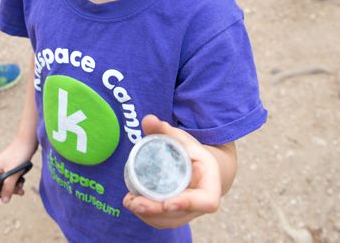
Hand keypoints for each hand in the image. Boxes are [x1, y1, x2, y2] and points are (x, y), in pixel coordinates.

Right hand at [0, 138, 37, 202]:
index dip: (0, 193)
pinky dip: (17, 179)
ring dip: (15, 185)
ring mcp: (5, 166)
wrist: (28, 141)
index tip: (10, 195)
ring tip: (22, 185)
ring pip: (8, 181)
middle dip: (10, 189)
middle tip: (20, 191)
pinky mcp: (12, 165)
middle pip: (1, 185)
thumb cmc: (19, 155)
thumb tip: (4, 201)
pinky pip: (12, 176)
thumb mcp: (13, 174)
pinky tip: (23, 179)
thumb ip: (8, 187)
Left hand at [122, 115, 228, 229]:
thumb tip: (147, 119)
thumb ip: (164, 129)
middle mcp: (202, 201)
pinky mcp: (178, 215)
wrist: (198, 167)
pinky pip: (163, 221)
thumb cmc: (191, 151)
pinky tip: (133, 204)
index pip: (207, 200)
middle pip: (182, 213)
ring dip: (149, 215)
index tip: (168, 203)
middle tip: (135, 202)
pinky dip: (148, 216)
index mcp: (210, 181)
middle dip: (157, 210)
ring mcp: (190, 211)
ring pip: (171, 220)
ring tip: (129, 202)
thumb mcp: (181, 138)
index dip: (190, 204)